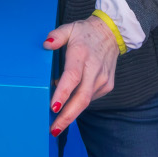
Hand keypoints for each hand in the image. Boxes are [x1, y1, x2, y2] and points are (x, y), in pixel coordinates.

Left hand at [45, 15, 118, 133]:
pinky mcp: (107, 85)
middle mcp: (94, 69)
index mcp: (81, 54)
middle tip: (54, 129)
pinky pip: (91, 98)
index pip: (72, 77)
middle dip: (67, 116)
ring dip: (71, 112)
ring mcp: (102, 79)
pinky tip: (71, 102)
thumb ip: (56, 36)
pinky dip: (79, 102)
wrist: (111, 33)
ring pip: (86, 101)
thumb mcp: (69, 28)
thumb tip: (46, 44)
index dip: (63, 93)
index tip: (53, 107)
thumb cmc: (85, 33)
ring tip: (57, 121)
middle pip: (81, 98)